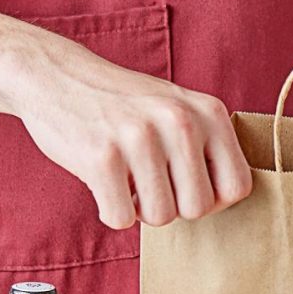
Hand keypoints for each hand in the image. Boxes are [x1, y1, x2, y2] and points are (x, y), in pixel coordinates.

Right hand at [11, 38, 251, 229]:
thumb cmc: (123, 104)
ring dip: (141, 210)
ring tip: (127, 179)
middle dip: (174, 206)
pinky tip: (103, 183)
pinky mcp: (101, 157)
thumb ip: (209, 146)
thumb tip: (230, 200)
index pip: (238, 187)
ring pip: (162, 217)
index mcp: (208, 112)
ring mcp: (140, 137)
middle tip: (150, 182)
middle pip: (199, 209)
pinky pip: (122, 218)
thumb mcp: (179, 108)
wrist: (54, 74)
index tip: (187, 188)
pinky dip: (111, 211)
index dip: (214, 200)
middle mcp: (179, 121)